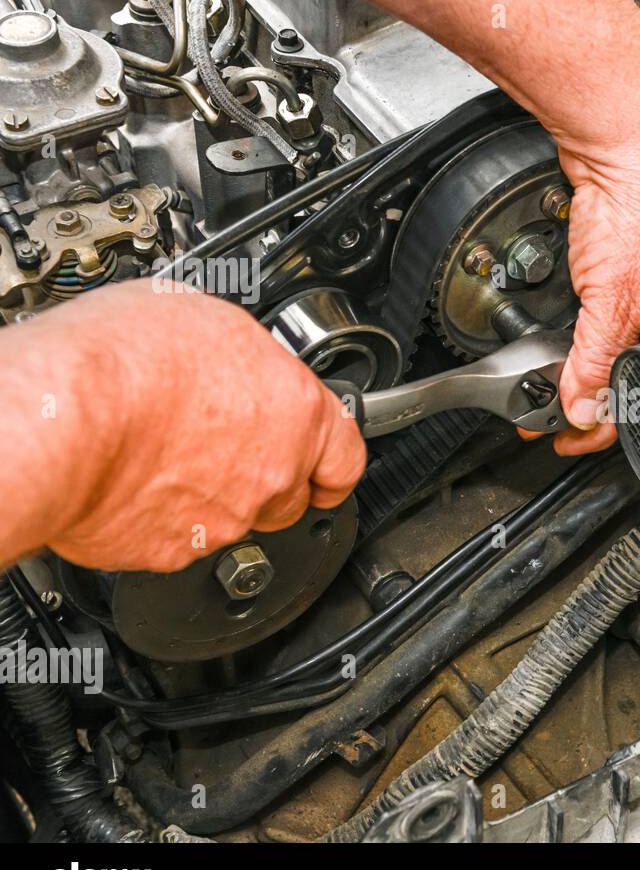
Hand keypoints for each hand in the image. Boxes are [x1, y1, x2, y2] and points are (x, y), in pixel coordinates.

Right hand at [33, 281, 365, 571]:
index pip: (347, 455)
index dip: (334, 461)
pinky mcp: (174, 552)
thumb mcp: (206, 318)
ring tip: (164, 453)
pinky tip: (134, 481)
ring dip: (210, 493)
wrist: (61, 423)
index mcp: (297, 412)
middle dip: (263, 473)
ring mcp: (226, 518)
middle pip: (289, 490)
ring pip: (234, 517)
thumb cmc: (122, 361)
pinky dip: (161, 517)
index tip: (328, 467)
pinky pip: (177, 538)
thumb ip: (245, 357)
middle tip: (219, 442)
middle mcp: (273, 473)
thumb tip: (237, 361)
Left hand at [542, 133, 639, 454]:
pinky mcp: (621, 252)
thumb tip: (584, 410)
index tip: (563, 439)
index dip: (600, 426)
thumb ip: (597, 361)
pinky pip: (597, 302)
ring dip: (577, 359)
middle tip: (542, 409)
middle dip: (585, 396)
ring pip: (610, 337)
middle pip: (624, 370)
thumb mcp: (616, 301)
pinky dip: (576, 320)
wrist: (631, 136)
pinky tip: (561, 320)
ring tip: (545, 374)